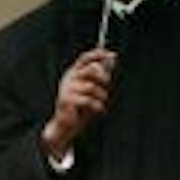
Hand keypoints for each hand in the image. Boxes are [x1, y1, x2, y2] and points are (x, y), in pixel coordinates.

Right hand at [41, 48, 114, 162]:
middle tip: (107, 84)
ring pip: (91, 86)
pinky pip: (88, 100)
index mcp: (74, 72)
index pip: (85, 58)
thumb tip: (112, 57)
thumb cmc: (81, 107)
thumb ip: (102, 73)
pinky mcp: (67, 100)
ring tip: (102, 102)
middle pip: (91, 69)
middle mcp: (69, 78)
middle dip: (103, 76)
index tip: (111, 54)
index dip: (98, 54)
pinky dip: (97, 106)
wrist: (66, 125)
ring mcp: (67, 88)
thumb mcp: (94, 89)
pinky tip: (99, 110)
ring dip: (102, 95)